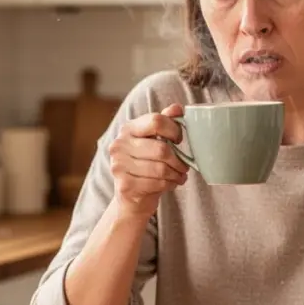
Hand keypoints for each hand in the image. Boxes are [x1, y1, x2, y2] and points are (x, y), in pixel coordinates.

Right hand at [109, 103, 188, 218]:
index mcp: (128, 129)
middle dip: (179, 160)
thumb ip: (165, 122)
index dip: (174, 130)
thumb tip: (177, 108)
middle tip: (185, 166)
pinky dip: (169, 185)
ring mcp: (119, 166)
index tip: (178, 139)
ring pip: (161, 169)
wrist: (131, 196)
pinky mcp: (124, 186)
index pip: (156, 121)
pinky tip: (170, 184)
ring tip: (179, 176)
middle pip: (161, 149)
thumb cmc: (146, 164)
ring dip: (176, 174)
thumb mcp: (154, 140)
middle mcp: (119, 145)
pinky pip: (157, 184)